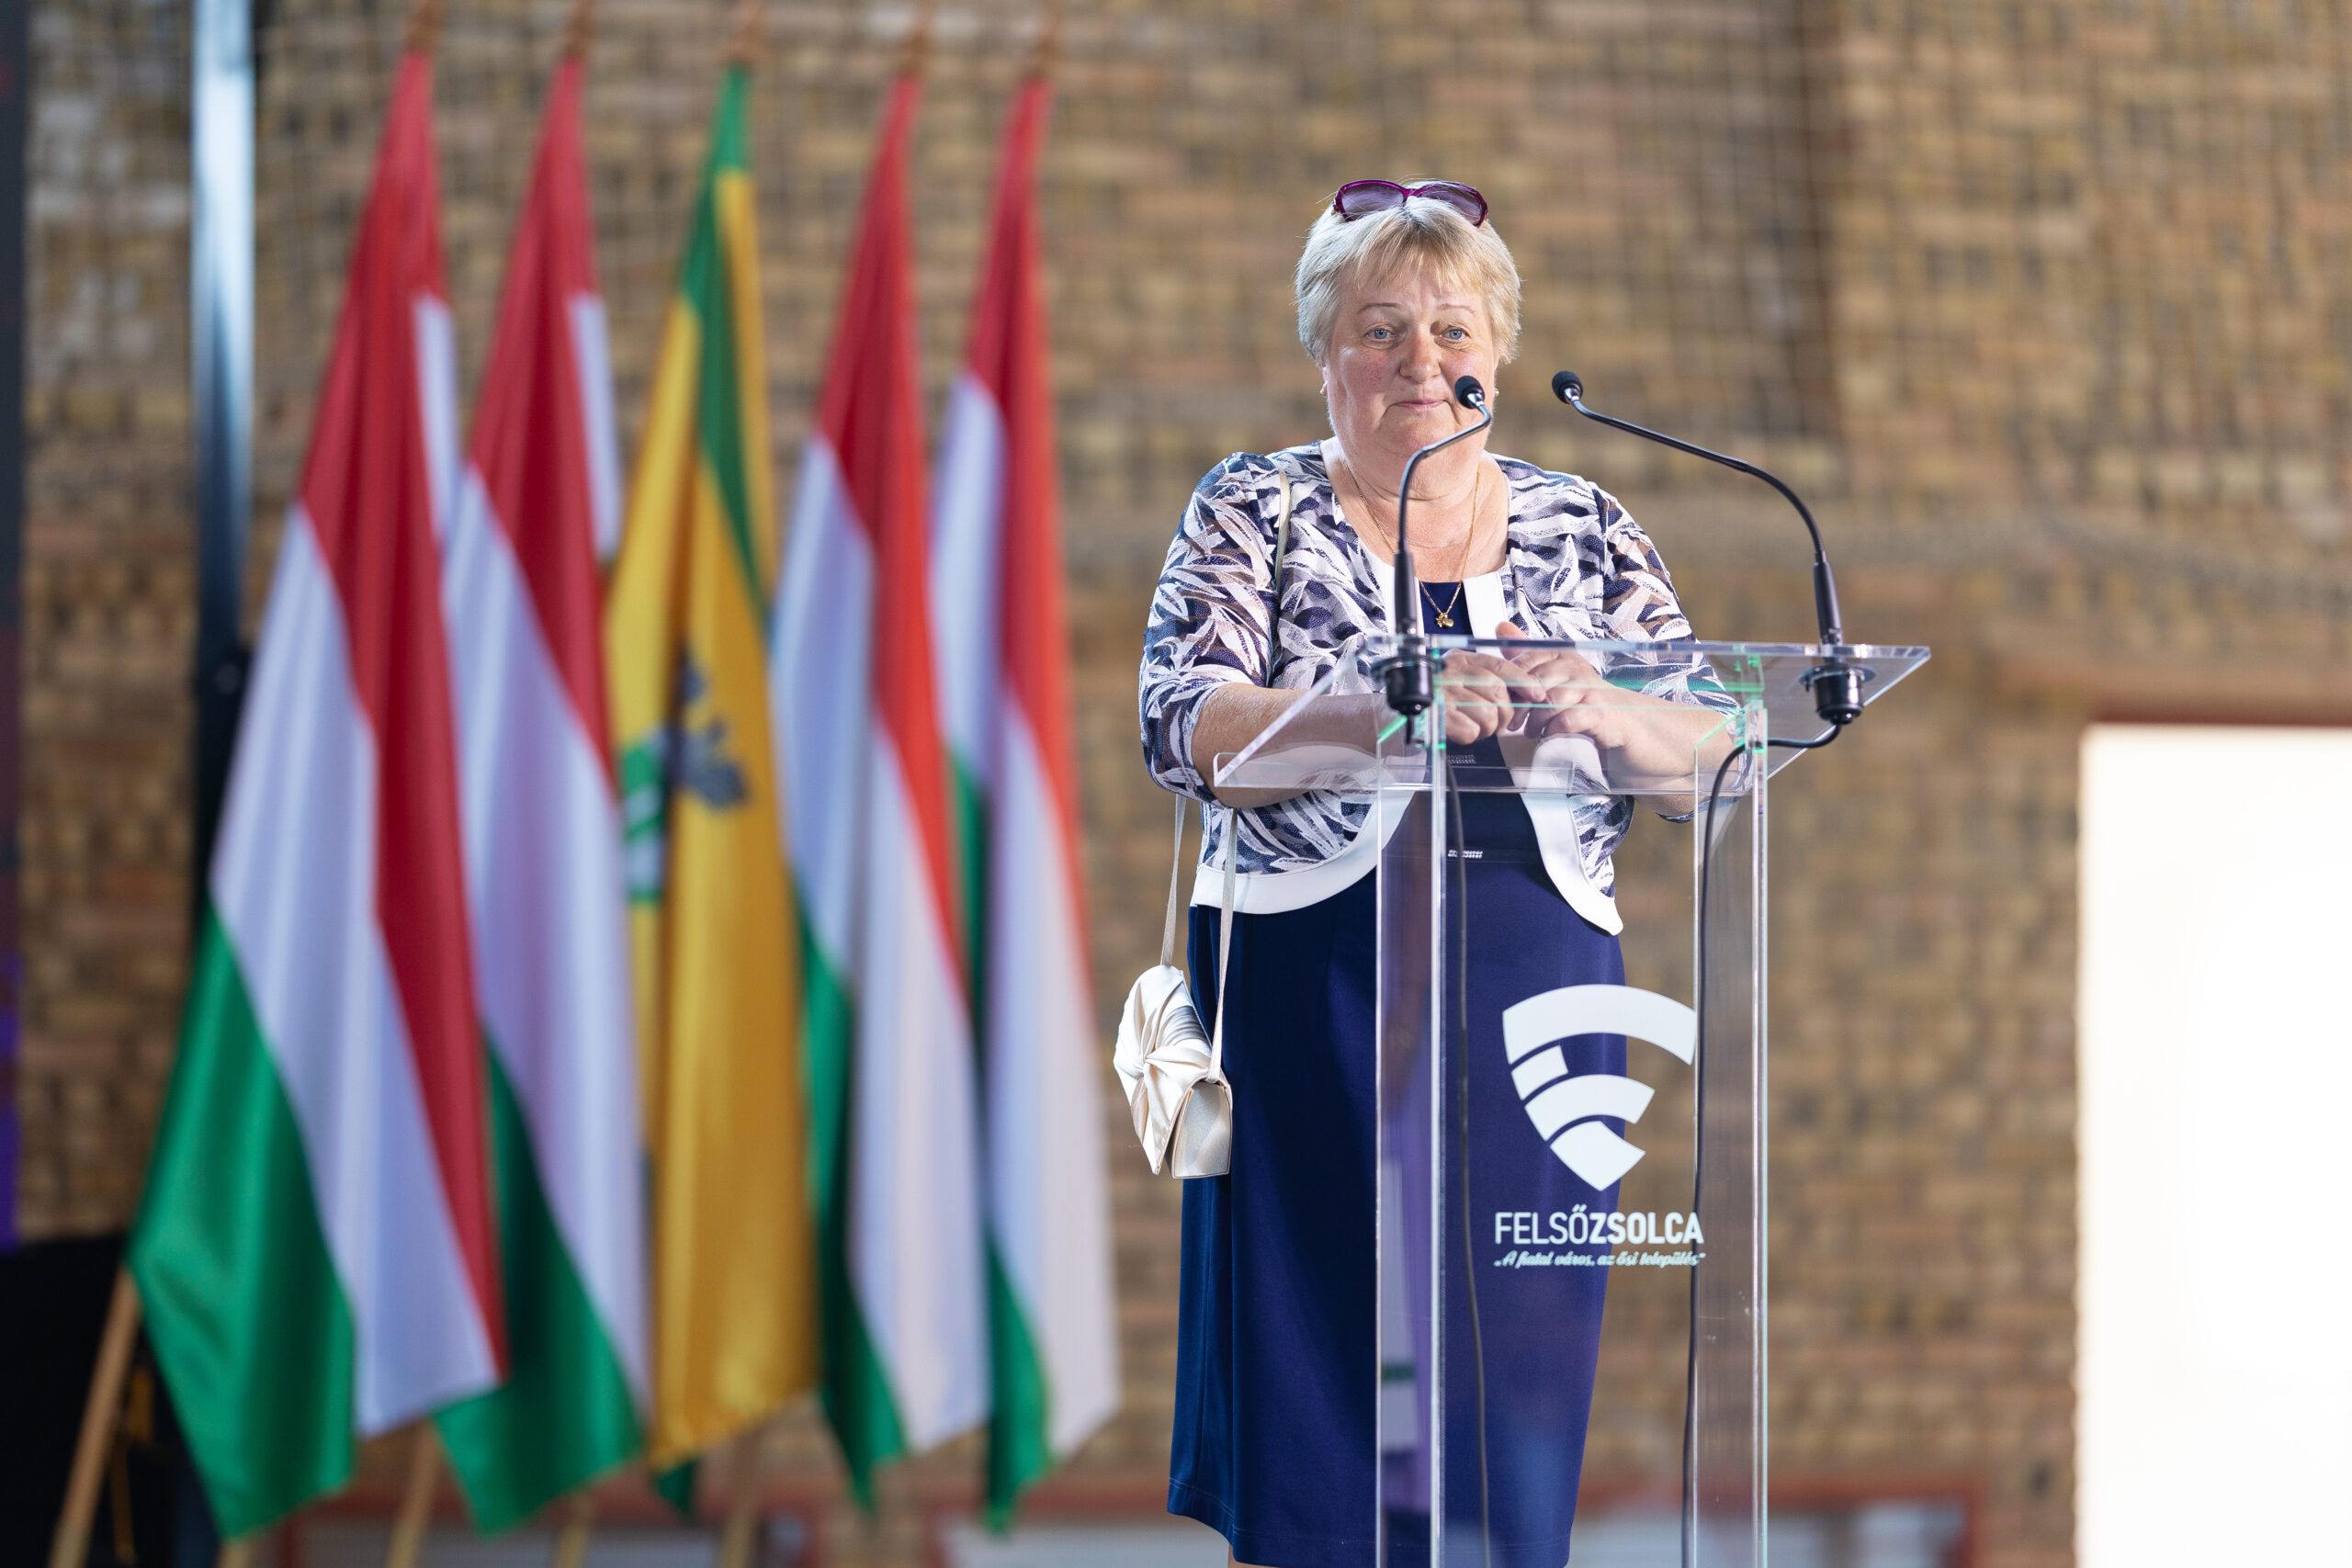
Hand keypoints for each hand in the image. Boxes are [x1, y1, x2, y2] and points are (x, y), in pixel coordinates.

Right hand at [1435, 648, 1538, 743]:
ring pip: (1488, 714)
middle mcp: (1450, 670)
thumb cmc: (1428, 700)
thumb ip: (1485, 679)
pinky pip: (1470, 731)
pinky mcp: (1434, 716)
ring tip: (1474, 728)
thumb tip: (1522, 690)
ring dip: (1487, 729)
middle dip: (1505, 713)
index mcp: (1458, 658)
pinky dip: (1469, 737)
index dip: (1523, 681)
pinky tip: (1458, 732)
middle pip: (1498, 691)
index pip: (1500, 665)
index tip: (1537, 694)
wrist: (1387, 715)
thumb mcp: (1456, 680)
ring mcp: (1441, 692)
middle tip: (1497, 724)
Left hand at [1494, 622, 1725, 796]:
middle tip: (1513, 722)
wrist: (1641, 735)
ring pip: (1550, 699)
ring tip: (1532, 732)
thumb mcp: (1559, 683)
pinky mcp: (1605, 718)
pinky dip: (1556, 729)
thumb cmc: (1595, 710)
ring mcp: (1593, 694)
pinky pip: (1572, 718)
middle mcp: (1580, 671)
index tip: (1503, 701)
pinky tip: (1553, 737)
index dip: (1510, 681)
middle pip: (1535, 679)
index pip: (1526, 658)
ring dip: (1535, 720)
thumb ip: (1530, 657)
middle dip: (1518, 704)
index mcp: (1566, 660)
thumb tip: (1500, 627)